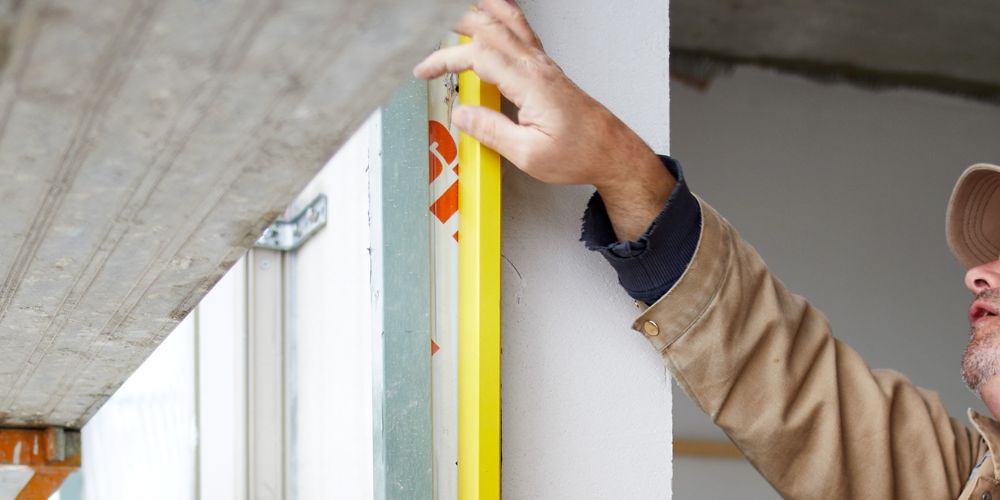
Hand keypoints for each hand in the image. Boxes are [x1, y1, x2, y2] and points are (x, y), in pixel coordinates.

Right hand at [413, 0, 674, 240]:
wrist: (611, 152)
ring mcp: (544, 65)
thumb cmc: (579, 154)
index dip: (446, 59)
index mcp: (530, 84)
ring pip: (509, 22)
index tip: (424, 71)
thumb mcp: (529, 154)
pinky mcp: (548, 70)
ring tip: (457, 10)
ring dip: (481, 12)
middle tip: (427, 32)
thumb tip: (462, 115)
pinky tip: (497, 13)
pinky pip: (523, 31)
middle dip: (455, 26)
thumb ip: (492, 132)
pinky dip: (504, 16)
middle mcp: (537, 67)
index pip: (478, 57)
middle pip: (490, 29)